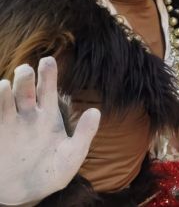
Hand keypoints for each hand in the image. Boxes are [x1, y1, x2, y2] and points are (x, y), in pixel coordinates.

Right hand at [0, 57, 99, 205]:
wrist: (26, 194)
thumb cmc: (53, 173)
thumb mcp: (72, 156)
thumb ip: (85, 134)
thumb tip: (95, 111)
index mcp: (49, 115)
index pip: (48, 89)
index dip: (48, 74)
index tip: (47, 60)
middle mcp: (27, 115)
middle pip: (25, 89)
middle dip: (24, 77)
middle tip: (25, 70)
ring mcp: (8, 124)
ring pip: (4, 100)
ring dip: (3, 91)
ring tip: (3, 86)